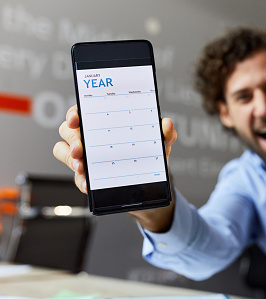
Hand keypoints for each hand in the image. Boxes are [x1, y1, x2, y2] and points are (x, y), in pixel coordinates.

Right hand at [52, 105, 176, 194]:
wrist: (151, 183)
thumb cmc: (148, 155)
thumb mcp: (159, 143)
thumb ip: (165, 133)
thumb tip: (167, 125)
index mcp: (104, 124)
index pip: (81, 112)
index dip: (74, 114)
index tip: (75, 119)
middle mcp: (90, 139)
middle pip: (68, 132)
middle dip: (72, 139)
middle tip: (81, 148)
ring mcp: (86, 158)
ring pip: (65, 153)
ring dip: (71, 159)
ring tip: (82, 166)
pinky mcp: (88, 178)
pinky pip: (77, 178)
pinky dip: (82, 181)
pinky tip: (89, 183)